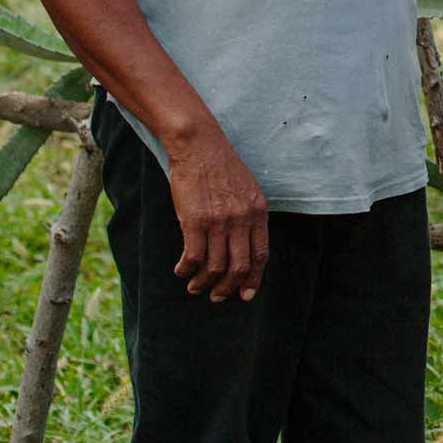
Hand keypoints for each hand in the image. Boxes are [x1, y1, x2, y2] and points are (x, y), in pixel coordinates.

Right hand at [165, 136, 269, 303]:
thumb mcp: (248, 190)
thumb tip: (244, 244)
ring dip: (204, 283)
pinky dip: (187, 269)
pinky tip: (182, 271)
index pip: (261, 256)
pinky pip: (193, 257)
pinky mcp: (195, 221)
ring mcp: (219, 221)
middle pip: (240, 267)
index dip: (253, 279)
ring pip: (215, 267)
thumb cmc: (220, 167)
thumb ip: (249, 215)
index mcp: (258, 213)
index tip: (245, 294)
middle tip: (217, 296)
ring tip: (196, 287)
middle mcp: (242, 220)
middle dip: (228, 288)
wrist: (199, 146)